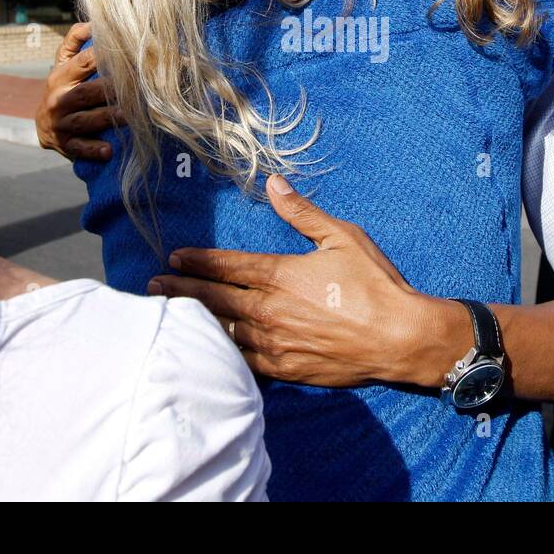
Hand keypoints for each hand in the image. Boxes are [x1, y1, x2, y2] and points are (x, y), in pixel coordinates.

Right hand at [34, 21, 118, 160]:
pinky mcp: (65, 145)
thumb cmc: (63, 88)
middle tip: (138, 88)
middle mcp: (58, 99)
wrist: (44, 126)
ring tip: (131, 116)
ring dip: (108, 118)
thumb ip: (75, 40)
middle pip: (86, 93)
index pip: (82, 63)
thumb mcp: (63, 64)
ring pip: (85, 120)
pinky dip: (93, 150)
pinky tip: (109, 150)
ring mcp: (60, 124)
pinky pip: (79, 148)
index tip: (128, 53)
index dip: (104, 57)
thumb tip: (94, 21)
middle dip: (110, 91)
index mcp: (60, 76)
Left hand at [148, 175, 438, 387]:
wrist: (400, 337)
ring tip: (168, 317)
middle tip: (153, 287)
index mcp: (280, 275)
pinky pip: (242, 362)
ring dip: (193, 321)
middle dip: (181, 291)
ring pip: (222, 331)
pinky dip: (219, 354)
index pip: (226, 266)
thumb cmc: (375, 284)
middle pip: (213, 299)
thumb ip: (302, 212)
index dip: (197, 261)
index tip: (174, 257)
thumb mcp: (342, 237)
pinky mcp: (286, 369)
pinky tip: (205, 352)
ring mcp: (275, 343)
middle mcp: (269, 310)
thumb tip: (273, 184)